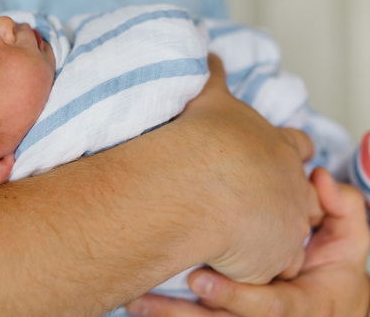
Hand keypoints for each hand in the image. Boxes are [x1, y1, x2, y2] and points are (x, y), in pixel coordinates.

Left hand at [125, 168, 369, 316]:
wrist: (326, 302)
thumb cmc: (335, 269)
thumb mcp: (349, 241)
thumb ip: (343, 211)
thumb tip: (321, 178)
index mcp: (302, 304)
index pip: (269, 308)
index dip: (234, 295)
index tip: (196, 280)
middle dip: (185, 313)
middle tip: (149, 296)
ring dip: (166, 315)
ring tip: (132, 301)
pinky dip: (164, 314)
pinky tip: (134, 302)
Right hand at [178, 54, 321, 283]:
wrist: (205, 181)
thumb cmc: (206, 138)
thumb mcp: (210, 96)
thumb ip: (212, 77)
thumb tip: (206, 53)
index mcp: (279, 146)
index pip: (295, 146)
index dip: (288, 149)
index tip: (278, 151)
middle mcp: (290, 185)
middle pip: (302, 193)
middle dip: (288, 196)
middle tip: (263, 201)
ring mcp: (286, 224)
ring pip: (290, 233)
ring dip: (272, 236)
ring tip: (245, 240)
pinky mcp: (272, 259)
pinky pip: (265, 268)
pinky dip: (248, 266)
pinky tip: (227, 263)